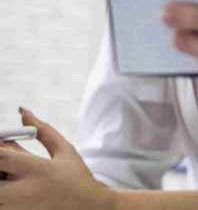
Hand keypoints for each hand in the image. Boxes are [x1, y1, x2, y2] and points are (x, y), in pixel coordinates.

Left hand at [0, 108, 114, 209]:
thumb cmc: (77, 177)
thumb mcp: (65, 151)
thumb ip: (42, 130)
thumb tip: (22, 111)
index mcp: (38, 170)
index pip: (1, 156)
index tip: (1, 142)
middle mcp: (23, 193)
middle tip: (7, 163)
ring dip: (1, 182)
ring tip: (14, 176)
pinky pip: (2, 204)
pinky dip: (5, 196)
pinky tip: (17, 191)